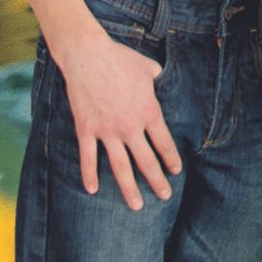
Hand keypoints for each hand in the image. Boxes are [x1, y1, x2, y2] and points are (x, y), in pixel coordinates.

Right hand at [55, 27, 180, 209]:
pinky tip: (92, 190)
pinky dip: (89, 175)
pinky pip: (88, 158)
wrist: (88, 55)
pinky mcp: (86, 129)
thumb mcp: (148, 67)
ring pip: (120, 167)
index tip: (175, 171)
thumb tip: (160, 78)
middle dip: (157, 181)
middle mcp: (130, 126)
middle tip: (165, 196)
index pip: (164, 143)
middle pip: (146, 161)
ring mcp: (107, 130)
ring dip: (128, 188)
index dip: (171, 159)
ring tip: (136, 206)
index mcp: (149, 111)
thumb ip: (157, 78)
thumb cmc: (120, 58)